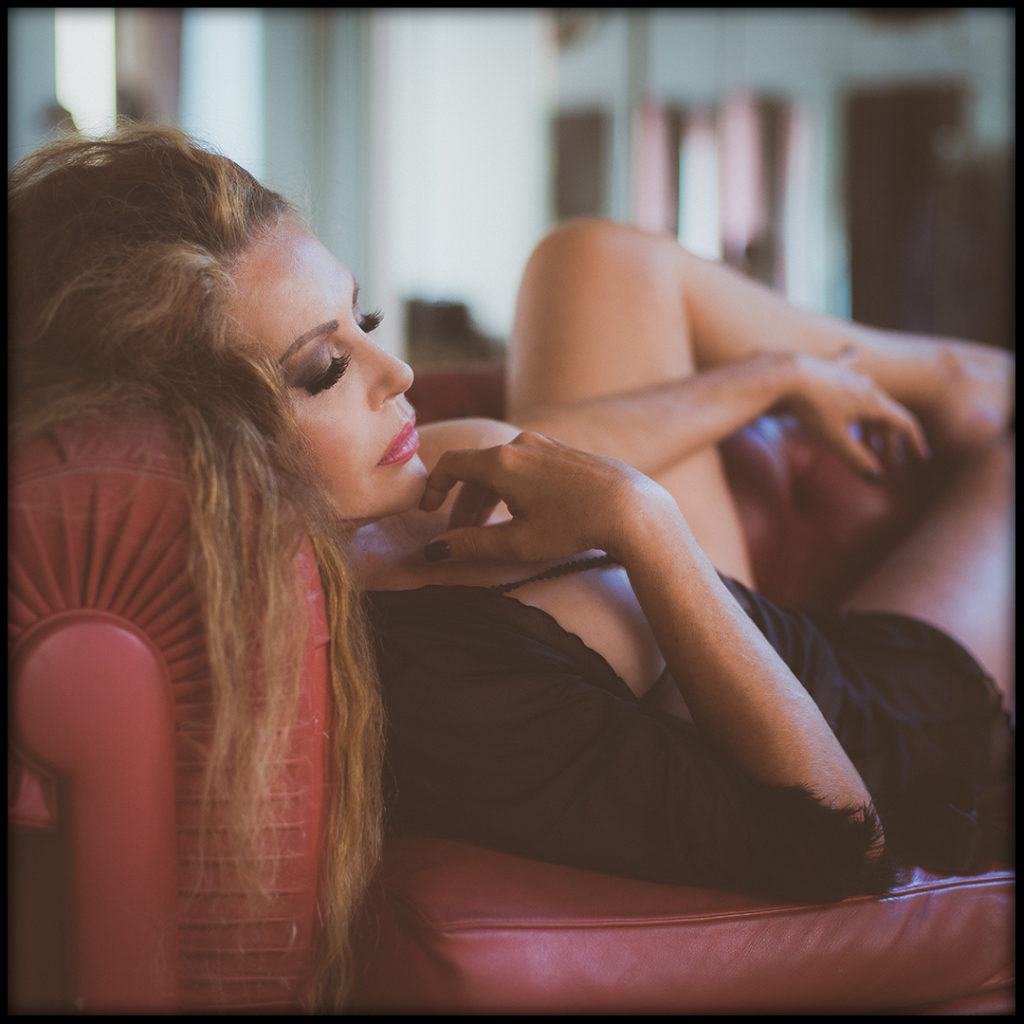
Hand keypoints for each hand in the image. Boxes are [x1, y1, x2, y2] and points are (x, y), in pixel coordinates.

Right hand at [419, 431, 675, 561]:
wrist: (632, 509)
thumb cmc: (574, 526)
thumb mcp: (518, 543)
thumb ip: (471, 545)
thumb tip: (434, 552)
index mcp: (501, 462)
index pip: (451, 464)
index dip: (433, 487)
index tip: (427, 511)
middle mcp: (520, 444)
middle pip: (477, 470)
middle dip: (463, 504)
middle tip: (460, 536)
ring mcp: (545, 444)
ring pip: (502, 469)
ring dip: (488, 498)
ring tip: (491, 529)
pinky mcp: (564, 452)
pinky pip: (525, 466)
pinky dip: (512, 489)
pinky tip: (524, 514)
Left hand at [784, 348, 930, 478]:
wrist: (788, 374)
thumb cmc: (811, 408)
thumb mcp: (834, 439)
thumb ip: (855, 459)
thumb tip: (876, 478)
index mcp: (874, 404)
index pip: (904, 423)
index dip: (914, 442)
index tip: (921, 458)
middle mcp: (868, 386)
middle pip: (887, 413)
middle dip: (889, 439)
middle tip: (887, 459)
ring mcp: (850, 374)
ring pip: (869, 396)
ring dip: (872, 417)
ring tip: (868, 435)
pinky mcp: (831, 367)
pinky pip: (847, 366)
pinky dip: (853, 368)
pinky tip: (854, 352)